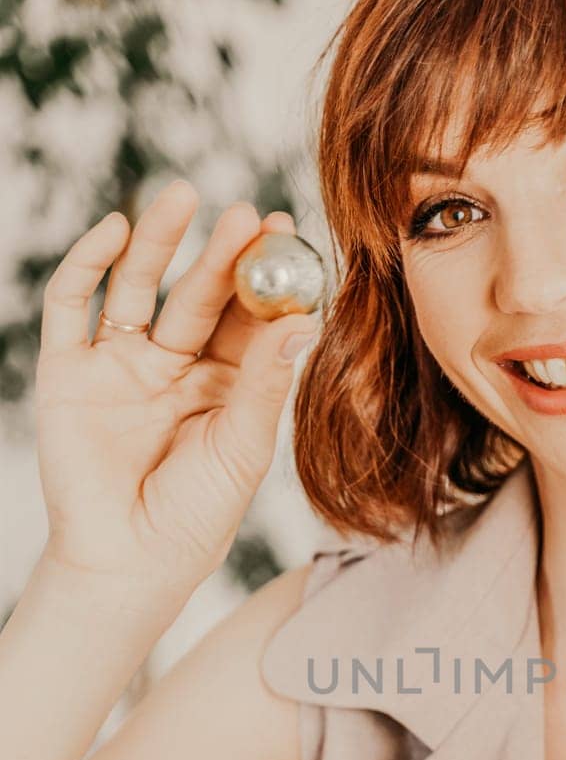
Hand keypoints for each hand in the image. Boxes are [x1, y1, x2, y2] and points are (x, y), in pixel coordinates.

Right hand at [34, 178, 319, 605]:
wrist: (126, 563)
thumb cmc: (194, 518)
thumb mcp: (242, 449)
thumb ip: (266, 384)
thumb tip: (301, 319)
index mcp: (225, 387)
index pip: (248, 319)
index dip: (264, 277)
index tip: (285, 232)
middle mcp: (174, 368)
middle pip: (198, 297)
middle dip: (219, 254)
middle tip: (243, 212)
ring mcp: (120, 366)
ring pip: (139, 288)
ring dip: (158, 242)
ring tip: (183, 196)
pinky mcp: (69, 371)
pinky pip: (74, 306)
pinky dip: (88, 264)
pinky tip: (113, 230)